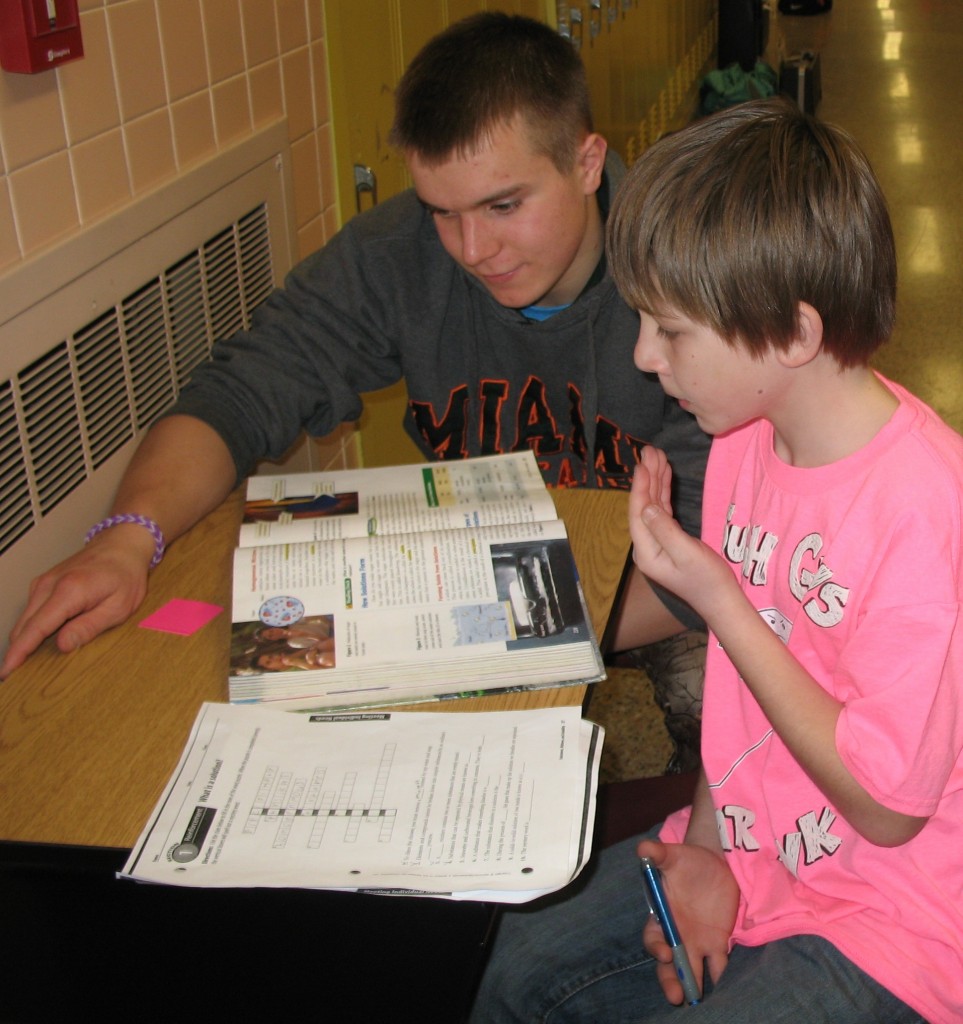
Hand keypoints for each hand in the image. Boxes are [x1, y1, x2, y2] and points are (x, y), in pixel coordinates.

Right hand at [1, 529, 151, 677]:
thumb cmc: (125, 575)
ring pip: (25, 619)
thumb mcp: (118, 607)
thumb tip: (62, 646)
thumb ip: (89, 627)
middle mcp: (48, 585)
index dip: (19, 652)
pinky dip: (32, 627)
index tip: (6, 671)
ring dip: (24, 640)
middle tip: (17, 677)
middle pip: (24, 626)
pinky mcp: (43, 584)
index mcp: (69, 592)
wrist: (121, 546)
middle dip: (18, 651)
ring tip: (26, 663)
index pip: (36, 628)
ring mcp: (43, 582)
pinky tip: (40, 640)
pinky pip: (31, 611)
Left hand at [629, 450, 732, 617]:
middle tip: (650, 450)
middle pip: (643, 506)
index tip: (644, 463)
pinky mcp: (670, 541)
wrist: (722, 601)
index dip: (641, 487)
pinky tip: (664, 476)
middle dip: (647, 477)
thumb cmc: (707, 580)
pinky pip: (663, 511)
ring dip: (655, 481)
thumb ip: (665, 529)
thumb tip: (647, 506)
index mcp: (646, 552)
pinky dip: (663, 492)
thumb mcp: (687, 554)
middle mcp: (647, 547)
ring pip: (653, 506)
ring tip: (657, 456)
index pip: (638, 513)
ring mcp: (657, 544)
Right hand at [638, 838, 738, 1005]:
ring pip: (690, 969)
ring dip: (690, 985)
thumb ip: (657, 853)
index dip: (656, 947)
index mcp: (661, 916)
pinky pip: (717, 965)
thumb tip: (643, 848)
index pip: (654, 938)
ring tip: (693, 1001)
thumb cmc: (687, 859)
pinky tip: (721, 986)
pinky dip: (718, 977)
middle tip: (676, 996)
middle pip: (669, 963)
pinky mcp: (717, 943)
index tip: (665, 952)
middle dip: (670, 979)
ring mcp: (697, 941)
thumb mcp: (672, 854)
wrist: (715, 862)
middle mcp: (676, 934)